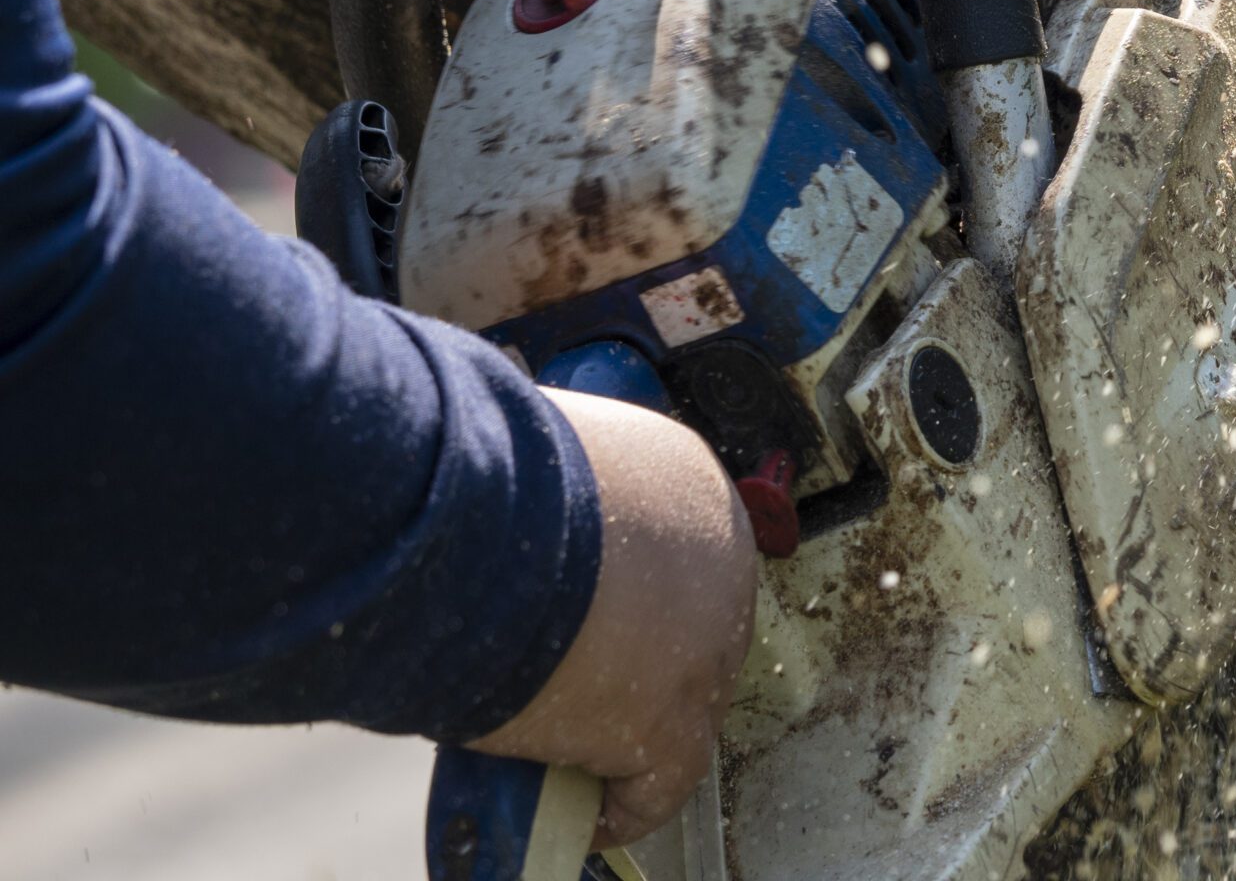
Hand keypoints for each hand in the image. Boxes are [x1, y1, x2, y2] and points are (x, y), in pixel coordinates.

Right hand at [468, 391, 758, 849]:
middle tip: (574, 684)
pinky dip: (624, 804)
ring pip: (679, 703)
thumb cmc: (485, 480)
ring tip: (569, 749)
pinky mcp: (673, 722)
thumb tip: (520, 498)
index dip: (633, 592)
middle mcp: (725, 560)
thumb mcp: (545, 455)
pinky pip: (660, 783)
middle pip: (691, 627)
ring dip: (629, 730)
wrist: (477, 529)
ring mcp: (708, 646)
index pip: (679, 550)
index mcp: (693, 484)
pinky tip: (587, 813)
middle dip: (639, 658)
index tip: (588, 615)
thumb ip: (560, 485)